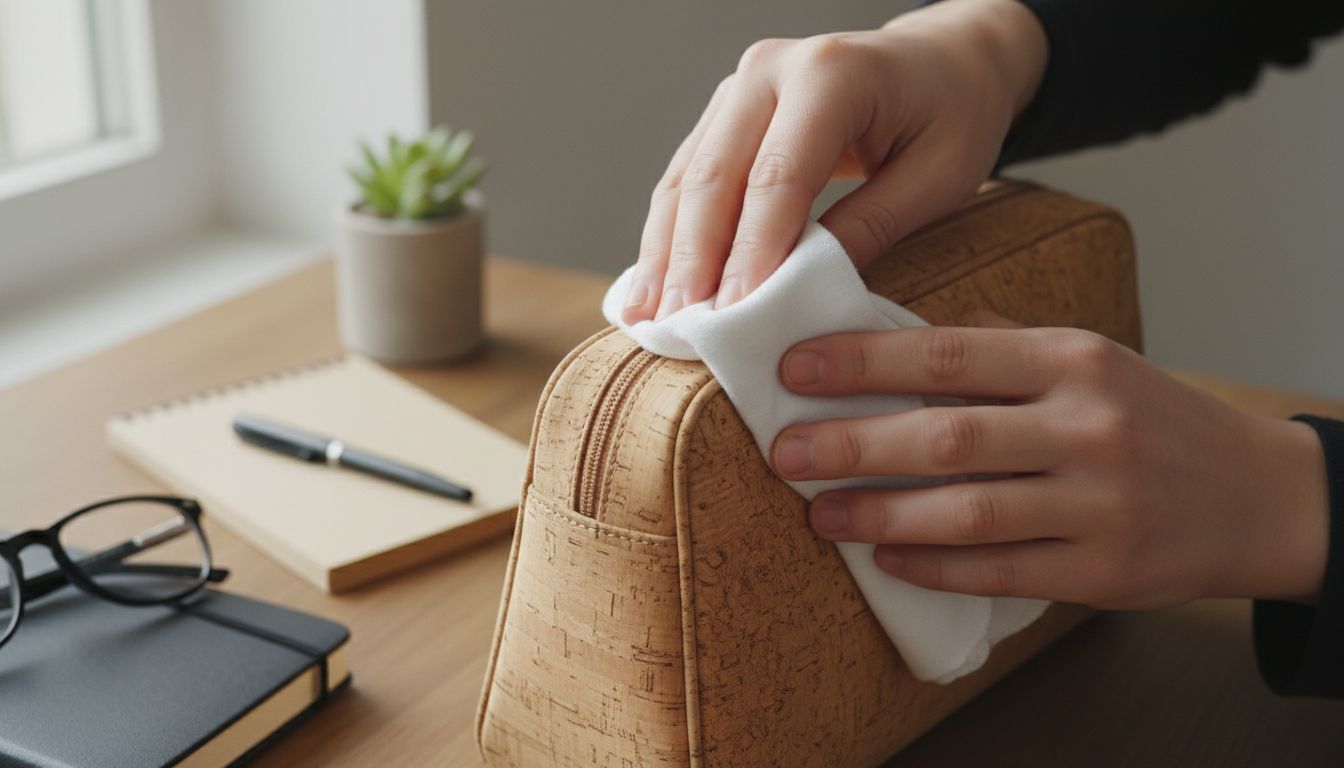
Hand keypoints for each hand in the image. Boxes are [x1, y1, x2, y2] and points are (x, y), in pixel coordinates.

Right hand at [621, 0, 1046, 322]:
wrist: (945, 58)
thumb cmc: (954, 114)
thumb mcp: (940, 176)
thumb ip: (872, 226)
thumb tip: (803, 293)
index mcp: (832, 75)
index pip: (777, 177)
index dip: (752, 252)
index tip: (735, 316)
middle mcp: (772, 69)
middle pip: (714, 175)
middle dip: (693, 259)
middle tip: (683, 327)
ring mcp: (742, 86)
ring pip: (686, 177)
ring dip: (665, 252)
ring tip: (652, 317)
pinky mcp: (727, 111)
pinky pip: (687, 176)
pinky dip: (668, 232)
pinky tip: (651, 283)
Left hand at [771, 321, 1329, 608]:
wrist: (1256, 495)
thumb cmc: (1147, 418)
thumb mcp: (1087, 360)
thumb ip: (998, 346)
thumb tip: (894, 333)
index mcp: (1073, 360)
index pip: (946, 353)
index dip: (861, 362)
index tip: (794, 369)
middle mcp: (1088, 426)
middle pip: (946, 434)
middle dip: (853, 444)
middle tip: (786, 453)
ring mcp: (1100, 503)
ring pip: (968, 511)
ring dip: (880, 514)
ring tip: (818, 515)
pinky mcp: (1106, 570)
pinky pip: (1001, 571)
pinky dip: (935, 567)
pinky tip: (886, 559)